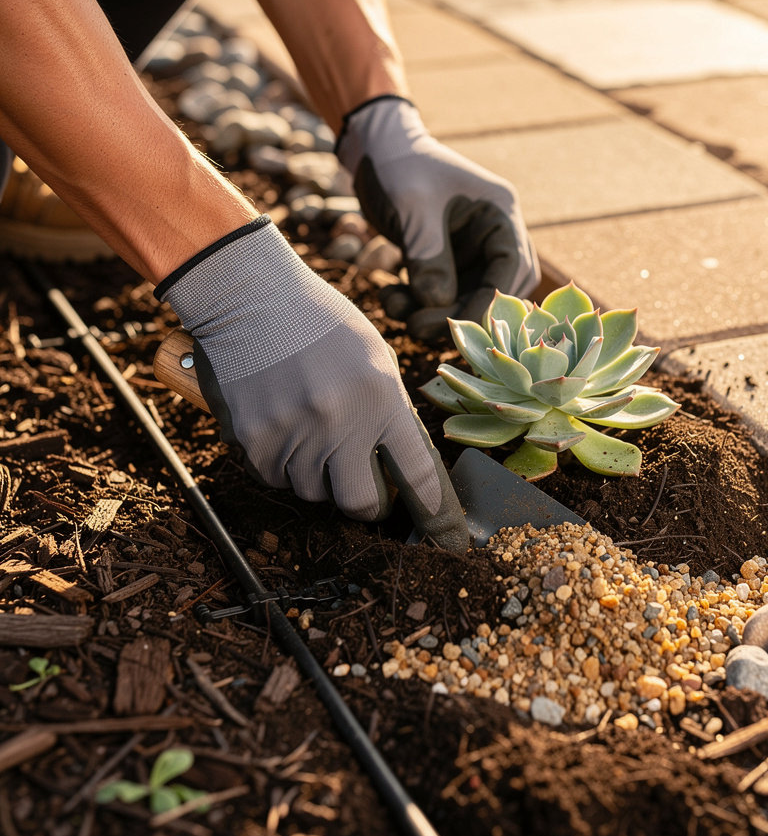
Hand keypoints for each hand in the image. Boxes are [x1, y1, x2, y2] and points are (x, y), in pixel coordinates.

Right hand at [156, 216, 468, 551]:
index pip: (419, 475)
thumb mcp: (375, 357)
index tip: (449, 539)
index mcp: (382, 398)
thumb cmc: (322, 323)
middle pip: (362, 504)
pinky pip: (278, 478)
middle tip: (364, 480)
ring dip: (319, 474)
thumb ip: (392, 412)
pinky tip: (283, 421)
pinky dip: (284, 463)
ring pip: (315, 493)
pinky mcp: (255, 441)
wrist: (249, 296)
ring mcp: (294, 434)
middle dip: (368, 501)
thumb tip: (406, 469)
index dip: (436, 514)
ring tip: (312, 426)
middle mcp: (340, 422)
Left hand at [336, 96, 539, 338]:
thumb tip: (438, 306)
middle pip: (495, 290)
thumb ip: (428, 256)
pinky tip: (390, 299)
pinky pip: (442, 295)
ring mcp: (471, 250)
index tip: (457, 325)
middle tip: (420, 327)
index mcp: (499, 212)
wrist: (374, 150)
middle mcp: (493, 234)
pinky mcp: (448, 262)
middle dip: (460, 314)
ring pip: (466, 298)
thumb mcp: (412, 206)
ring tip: (395, 309)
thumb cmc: (398, 164)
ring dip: (433, 314)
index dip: (489, 301)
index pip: (512, 266)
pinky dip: (418, 304)